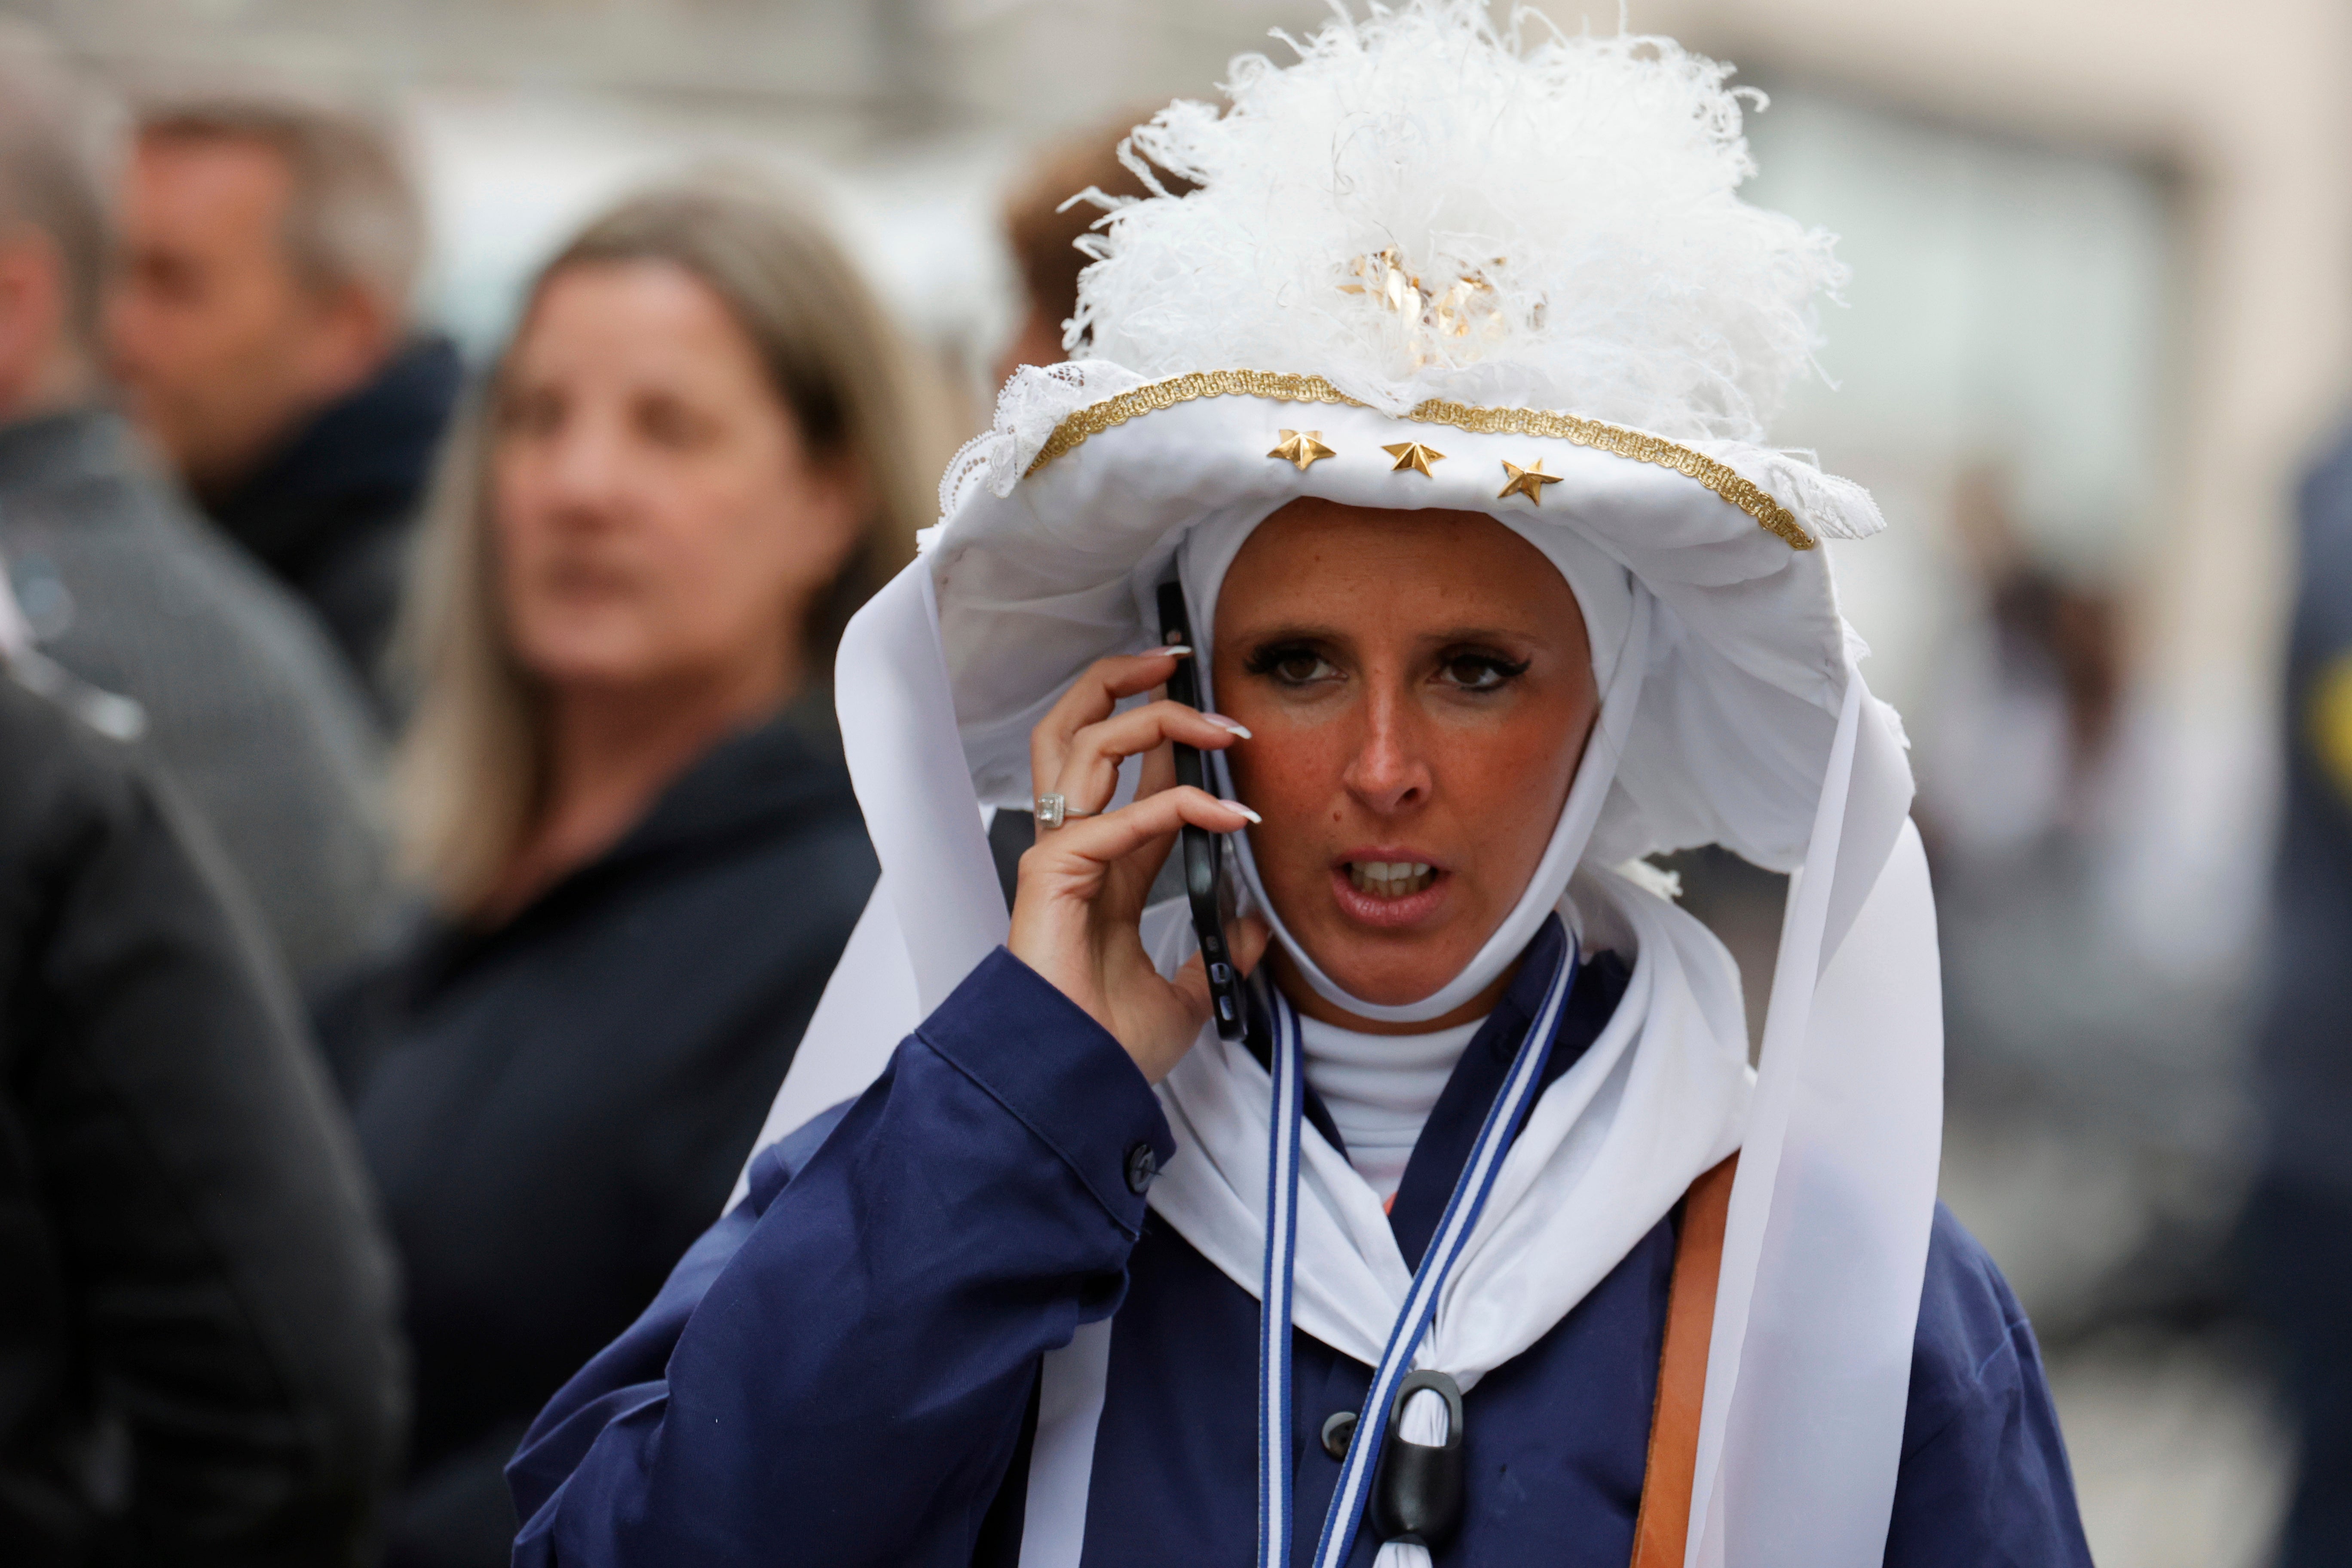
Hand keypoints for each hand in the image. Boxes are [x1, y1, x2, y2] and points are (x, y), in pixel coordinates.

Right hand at [1010, 650, 1270, 1082]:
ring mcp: (1057, 854)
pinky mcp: (1053, 873)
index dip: (1172, 736)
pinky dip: (1179, 804)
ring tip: (1214, 719)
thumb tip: (1254, 926)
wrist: (1077, 1089)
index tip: (1222, 718)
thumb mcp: (1184, 997)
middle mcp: (1073, 847)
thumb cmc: (1108, 1048)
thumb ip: (1215, 956)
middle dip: (1122, 681)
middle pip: (1076, 729)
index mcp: (1101, 868)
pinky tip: (1229, 814)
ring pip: (1082, 742)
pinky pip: (1120, 815)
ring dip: (1150, 716)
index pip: (1130, 773)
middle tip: (1178, 659)